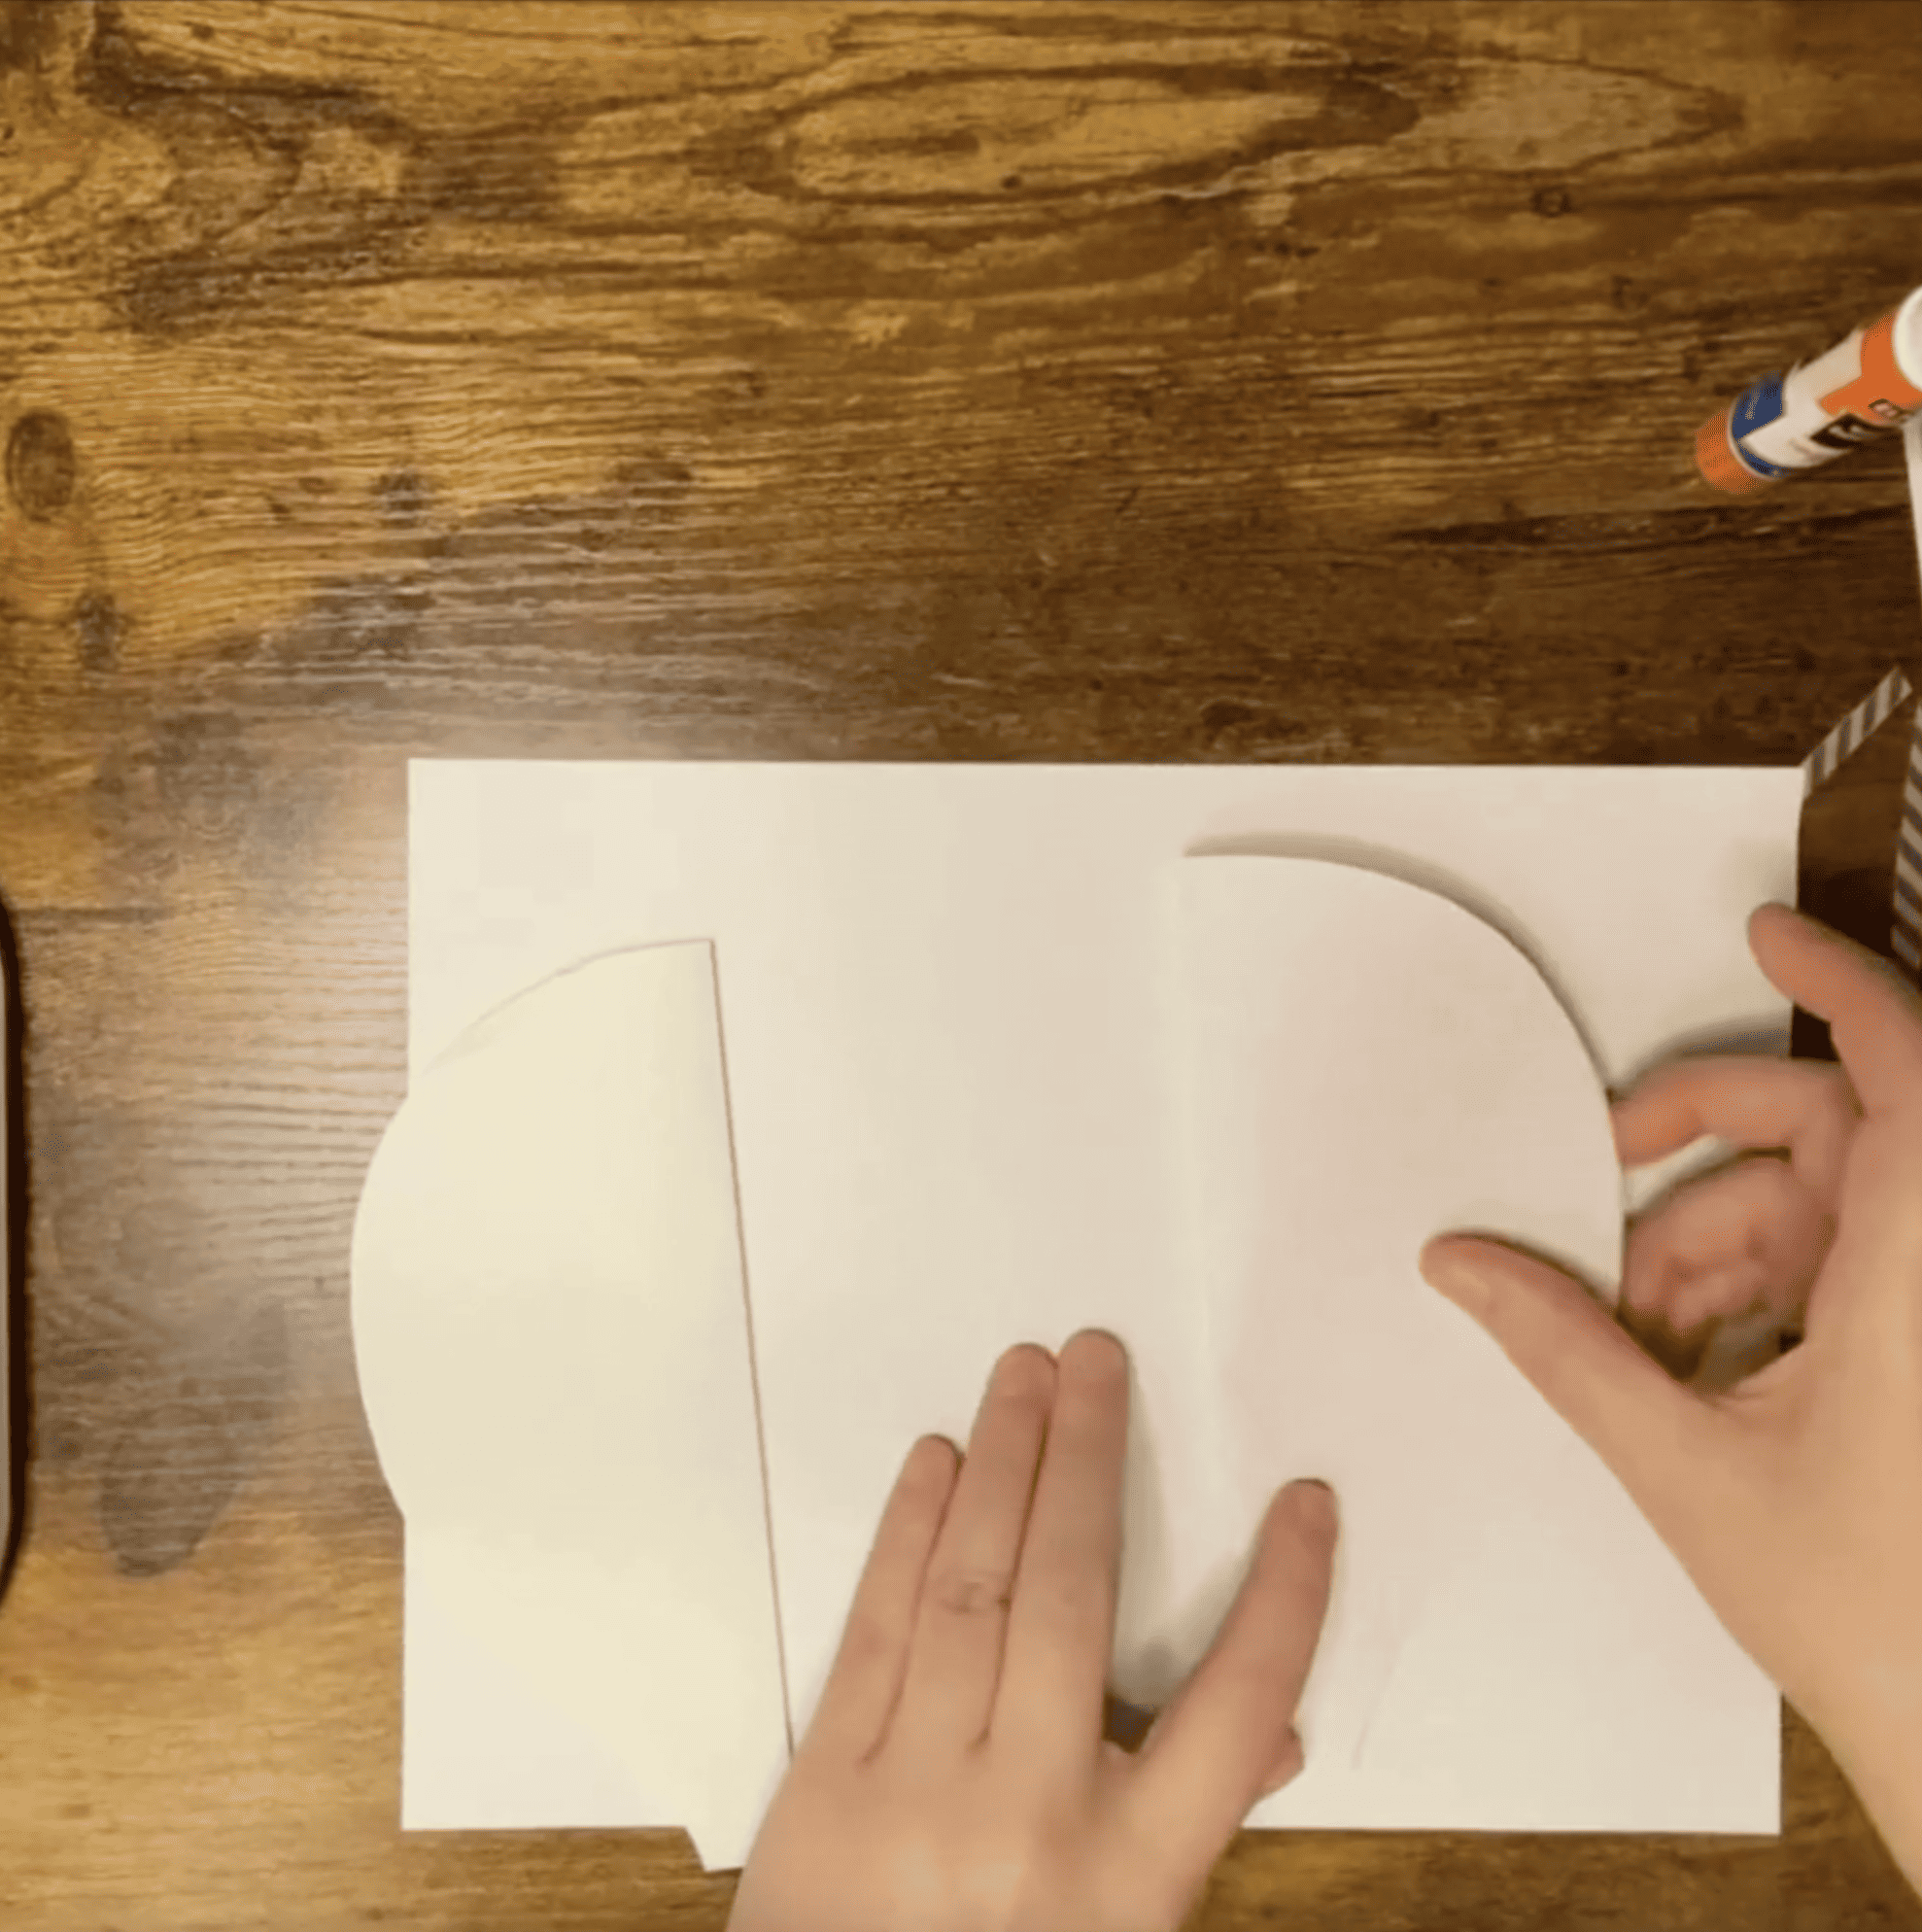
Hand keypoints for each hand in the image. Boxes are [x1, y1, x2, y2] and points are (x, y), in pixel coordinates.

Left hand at [725, 1329, 1337, 1931]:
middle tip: (1098, 1360)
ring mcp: (914, 1796)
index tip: (1305, 1506)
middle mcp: (1027, 1823)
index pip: (1236, 1711)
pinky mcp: (825, 1784)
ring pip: (970, 1589)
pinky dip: (909, 1533)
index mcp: (1129, 1881)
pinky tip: (938, 1463)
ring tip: (1024, 1376)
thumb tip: (1270, 1730)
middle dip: (1090, 1459)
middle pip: (1072, 1598)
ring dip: (1002, 1464)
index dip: (1284, 1598)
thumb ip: (1188, 1829)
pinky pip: (876, 1628)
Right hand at [1421, 904, 1921, 1886]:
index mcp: (1916, 1275)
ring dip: (1716, 1240)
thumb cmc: (1880, 1620)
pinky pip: (1837, 1262)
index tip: (1763, 934)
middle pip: (1829, 1129)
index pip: (1902, 1070)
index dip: (1838, 982)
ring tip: (1638, 1325)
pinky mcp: (1921, 1346)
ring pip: (1822, 1202)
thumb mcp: (1686, 1466)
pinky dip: (1758, 1285)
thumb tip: (1466, 1269)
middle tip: (1605, 1162)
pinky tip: (1695, 1353)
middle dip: (1704, 1143)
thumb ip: (1565, 1350)